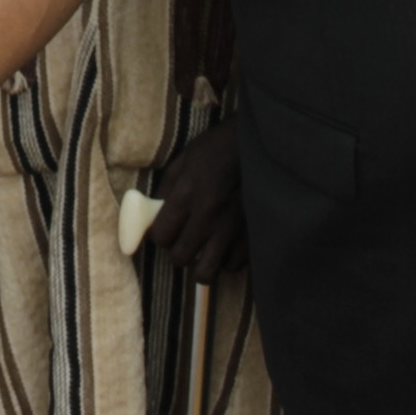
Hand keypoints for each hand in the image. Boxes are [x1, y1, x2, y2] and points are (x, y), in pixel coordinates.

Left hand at [146, 120, 247, 283]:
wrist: (262, 142)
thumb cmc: (218, 148)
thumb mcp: (185, 160)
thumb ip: (167, 189)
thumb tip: (153, 215)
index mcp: (187, 193)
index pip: (160, 236)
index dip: (159, 235)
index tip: (165, 229)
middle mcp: (208, 214)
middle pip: (180, 257)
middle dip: (178, 251)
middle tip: (184, 240)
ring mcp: (233, 228)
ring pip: (207, 271)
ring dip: (201, 263)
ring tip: (204, 249)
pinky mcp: (253, 235)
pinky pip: (233, 265)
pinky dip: (226, 260)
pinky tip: (226, 245)